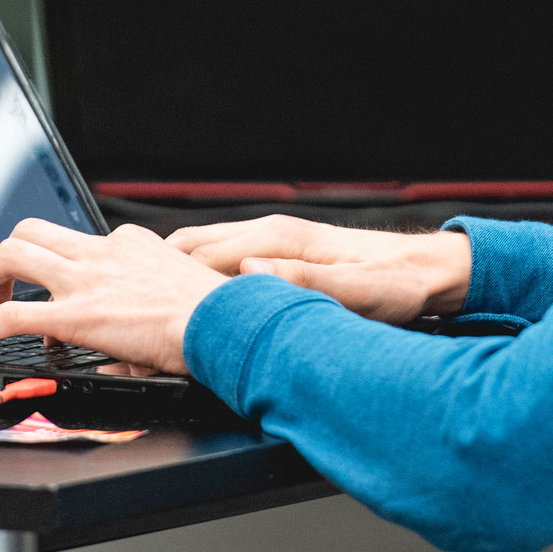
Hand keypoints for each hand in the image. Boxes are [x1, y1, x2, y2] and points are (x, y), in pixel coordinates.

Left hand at [0, 220, 228, 374]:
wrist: (226, 321)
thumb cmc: (216, 314)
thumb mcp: (180, 295)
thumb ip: (149, 310)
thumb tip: (131, 349)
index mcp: (130, 245)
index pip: (79, 242)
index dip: (59, 268)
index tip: (57, 291)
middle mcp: (102, 253)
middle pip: (33, 231)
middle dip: (4, 258)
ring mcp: (85, 279)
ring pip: (13, 254)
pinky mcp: (75, 313)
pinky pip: (8, 315)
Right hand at [166, 215, 471, 323]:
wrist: (426, 270)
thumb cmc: (396, 284)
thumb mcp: (355, 290)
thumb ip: (302, 282)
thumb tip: (250, 274)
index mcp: (279, 240)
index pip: (203, 258)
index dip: (168, 288)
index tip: (140, 315)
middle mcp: (270, 235)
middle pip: (191, 250)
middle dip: (155, 279)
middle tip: (126, 316)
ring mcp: (273, 243)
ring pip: (202, 253)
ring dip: (171, 277)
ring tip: (141, 309)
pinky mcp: (280, 256)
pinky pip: (222, 263)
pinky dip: (195, 279)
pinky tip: (185, 302)